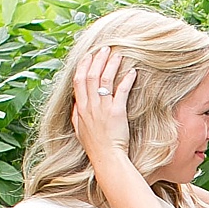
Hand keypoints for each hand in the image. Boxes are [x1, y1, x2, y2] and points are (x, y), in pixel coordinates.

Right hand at [70, 47, 134, 163]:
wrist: (106, 158)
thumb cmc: (95, 147)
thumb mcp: (79, 130)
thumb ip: (76, 115)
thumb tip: (76, 104)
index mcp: (81, 108)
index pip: (78, 80)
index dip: (84, 65)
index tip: (89, 55)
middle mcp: (90, 105)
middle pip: (91, 75)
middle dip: (97, 59)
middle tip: (105, 48)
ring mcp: (103, 108)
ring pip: (105, 79)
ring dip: (111, 65)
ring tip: (118, 54)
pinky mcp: (117, 112)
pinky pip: (121, 91)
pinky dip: (127, 79)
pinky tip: (132, 71)